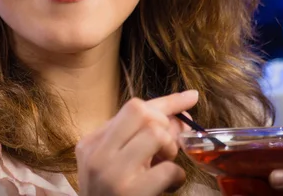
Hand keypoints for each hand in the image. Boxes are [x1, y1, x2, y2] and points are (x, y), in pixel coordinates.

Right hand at [76, 90, 198, 195]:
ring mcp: (111, 173)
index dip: (167, 102)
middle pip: (141, 112)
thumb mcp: (116, 164)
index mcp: (91, 143)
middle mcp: (97, 154)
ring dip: (170, 149)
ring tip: (164, 165)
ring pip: (154, 134)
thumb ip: (140, 139)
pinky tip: (168, 185)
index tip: (191, 97)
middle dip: (164, 126)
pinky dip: (177, 176)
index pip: (133, 107)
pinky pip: (167, 169)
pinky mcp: (129, 192)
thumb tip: (179, 118)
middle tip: (166, 149)